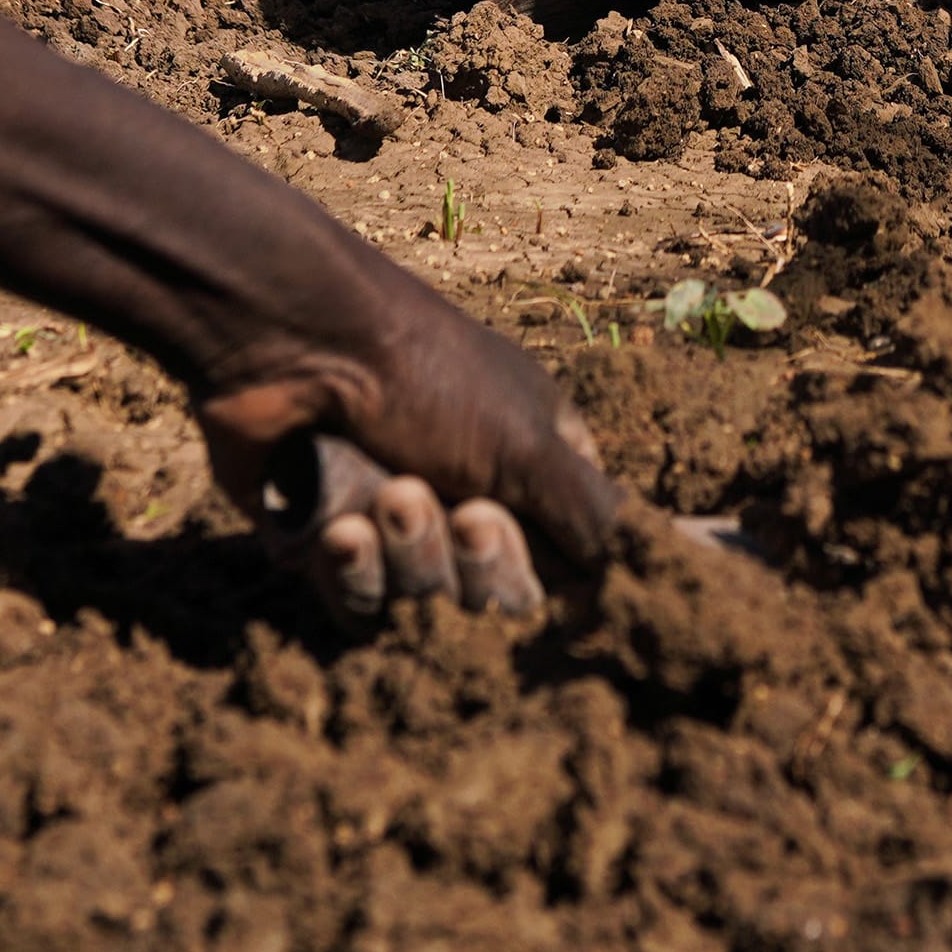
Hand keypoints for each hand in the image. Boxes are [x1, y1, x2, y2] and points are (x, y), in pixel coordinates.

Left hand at [194, 262, 622, 618]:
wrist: (292, 345)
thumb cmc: (427, 379)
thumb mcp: (531, 446)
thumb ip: (598, 523)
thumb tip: (658, 585)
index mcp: (535, 460)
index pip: (565, 562)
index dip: (537, 564)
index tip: (504, 521)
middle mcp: (473, 490)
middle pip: (494, 592)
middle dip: (471, 559)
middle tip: (455, 504)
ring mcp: (401, 521)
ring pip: (425, 602)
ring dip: (408, 556)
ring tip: (386, 495)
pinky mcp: (333, 548)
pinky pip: (358, 606)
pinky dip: (350, 573)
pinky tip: (336, 529)